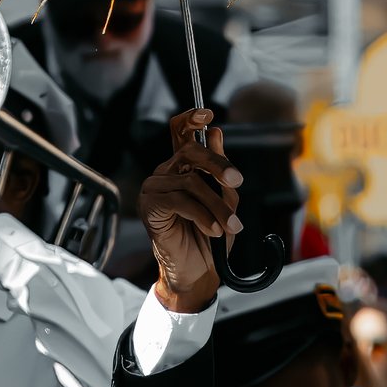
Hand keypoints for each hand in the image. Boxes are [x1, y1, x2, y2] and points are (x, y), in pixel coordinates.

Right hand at [142, 109, 242, 313]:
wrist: (199, 272)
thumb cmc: (212, 238)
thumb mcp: (225, 201)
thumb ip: (222, 172)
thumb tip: (216, 133)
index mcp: (184, 167)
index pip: (181, 133)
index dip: (191, 119)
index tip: (208, 114)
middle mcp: (167, 173)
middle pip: (190, 153)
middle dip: (217, 165)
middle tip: (237, 181)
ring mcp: (155, 188)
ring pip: (190, 182)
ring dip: (216, 205)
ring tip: (231, 226)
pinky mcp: (150, 206)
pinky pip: (180, 201)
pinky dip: (202, 215)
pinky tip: (214, 230)